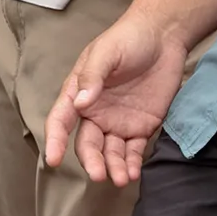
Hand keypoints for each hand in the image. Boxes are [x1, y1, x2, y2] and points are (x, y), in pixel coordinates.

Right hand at [45, 9, 188, 186]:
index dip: (54, 140)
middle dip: (91, 161)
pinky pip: (134, 151)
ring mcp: (118, 122)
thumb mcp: (106, 52)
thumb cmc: (128, 38)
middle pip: (87, 143)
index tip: (53, 160)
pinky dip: (133, 164)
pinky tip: (134, 173)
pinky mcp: (141, 127)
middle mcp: (95, 112)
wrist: (163, 36)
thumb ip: (92, 76)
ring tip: (123, 179)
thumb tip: (81, 103)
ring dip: (113, 167)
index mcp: (78, 93)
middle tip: (99, 175)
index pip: (61, 120)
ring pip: (110, 152)